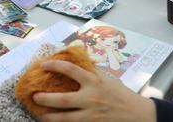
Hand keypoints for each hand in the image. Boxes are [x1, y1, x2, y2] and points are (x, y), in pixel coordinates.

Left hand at [33, 60, 155, 121]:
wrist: (138, 115)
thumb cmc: (121, 95)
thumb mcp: (107, 78)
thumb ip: (91, 70)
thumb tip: (76, 57)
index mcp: (93, 82)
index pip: (70, 69)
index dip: (55, 65)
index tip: (43, 64)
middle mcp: (90, 98)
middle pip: (62, 99)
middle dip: (45, 98)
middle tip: (35, 96)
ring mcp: (91, 115)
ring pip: (65, 119)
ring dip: (50, 117)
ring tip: (40, 115)